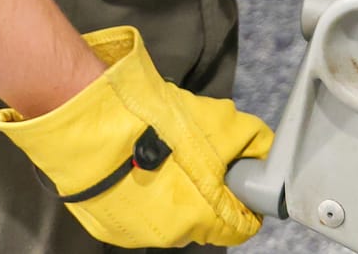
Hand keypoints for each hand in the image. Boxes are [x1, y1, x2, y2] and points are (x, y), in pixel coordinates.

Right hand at [0, 27, 272, 247]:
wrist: (90, 124)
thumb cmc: (154, 124)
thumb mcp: (217, 122)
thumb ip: (249, 142)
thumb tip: (267, 153)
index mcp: (200, 217)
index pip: (238, 228)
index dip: (244, 203)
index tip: (241, 184)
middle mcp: (170, 235)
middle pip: (204, 222)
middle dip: (208, 195)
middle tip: (199, 161)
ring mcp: (135, 234)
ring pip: (172, 219)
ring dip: (175, 195)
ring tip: (165, 159)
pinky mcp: (108, 226)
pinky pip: (139, 214)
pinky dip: (144, 196)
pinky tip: (138, 167)